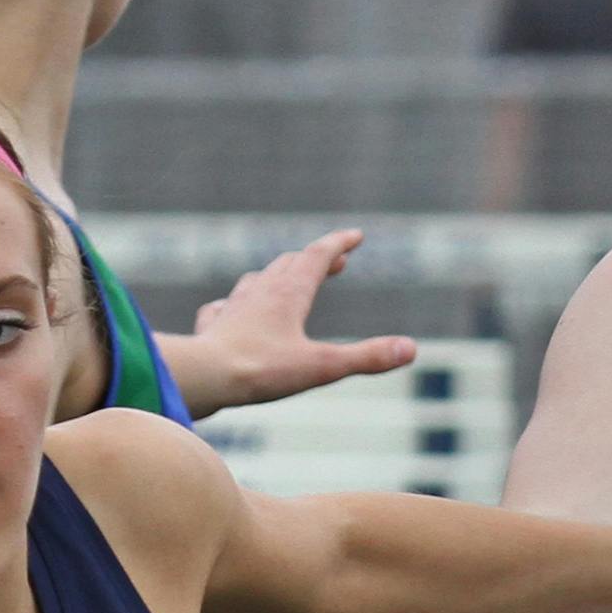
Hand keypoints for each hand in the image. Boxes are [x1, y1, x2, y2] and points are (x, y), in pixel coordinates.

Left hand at [192, 230, 415, 405]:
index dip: (339, 243)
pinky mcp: (212, 328)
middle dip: (315, 260)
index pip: (317, 256)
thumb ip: (366, 358)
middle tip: (335, 261)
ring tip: (286, 279)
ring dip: (277, 275)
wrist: (200, 377)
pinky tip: (229, 309)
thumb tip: (411, 349)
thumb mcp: (322, 367)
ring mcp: (232, 308)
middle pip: (290, 264)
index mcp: (289, 293)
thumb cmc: (260, 371)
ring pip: (257, 280)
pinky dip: (234, 304)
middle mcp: (260, 292)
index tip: (356, 235)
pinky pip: (222, 307)